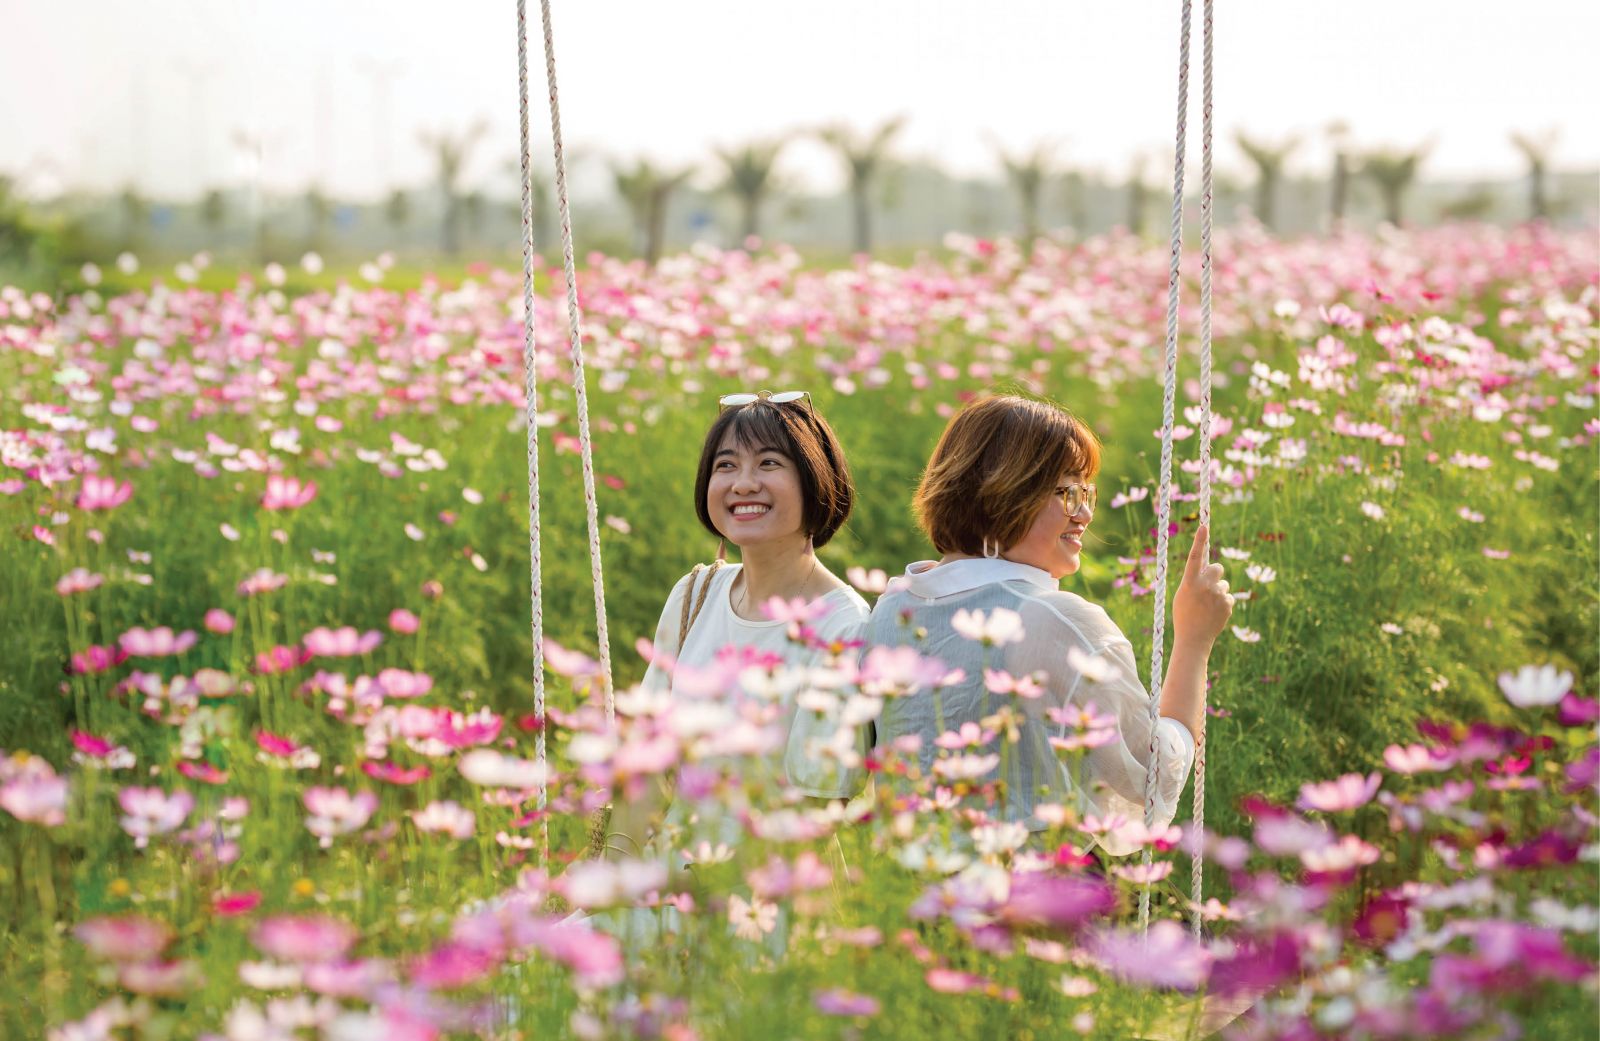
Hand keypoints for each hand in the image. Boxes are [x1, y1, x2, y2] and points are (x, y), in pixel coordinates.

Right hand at [1172, 524, 1232, 648]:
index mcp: (1189, 582)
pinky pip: (1228, 597)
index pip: (1194, 557)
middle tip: (1208, 585)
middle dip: (1215, 573)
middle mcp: (1204, 586)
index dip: (1199, 541)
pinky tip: (1214, 614)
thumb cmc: (1184, 615)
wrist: (1193, 639)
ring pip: (1223, 584)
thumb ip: (1194, 579)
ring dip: (1218, 591)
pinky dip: (1223, 604)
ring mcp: (1218, 595)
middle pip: (1217, 567)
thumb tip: (1209, 565)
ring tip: (1207, 607)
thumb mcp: (1183, 594)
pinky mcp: (1228, 604)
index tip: (1204, 526)